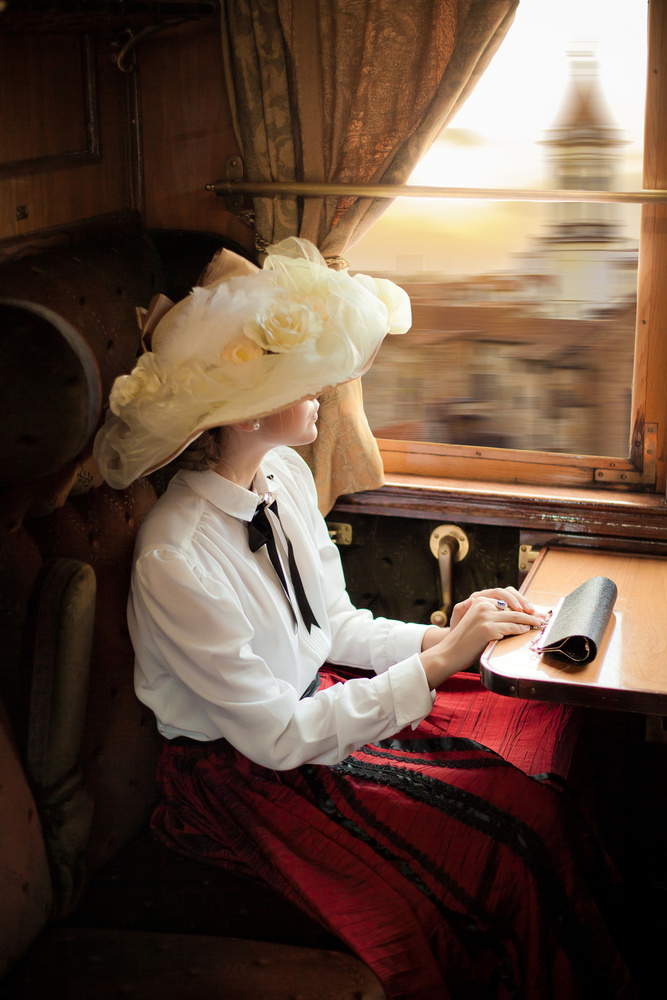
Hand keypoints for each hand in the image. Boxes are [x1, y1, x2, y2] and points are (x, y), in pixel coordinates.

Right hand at [419, 594, 544, 688]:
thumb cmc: (464, 641)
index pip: (507, 598)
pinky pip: (512, 628)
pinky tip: (527, 631)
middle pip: (514, 606)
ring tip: (539, 624)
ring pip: (516, 616)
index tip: (532, 610)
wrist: (449, 653)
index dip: (522, 603)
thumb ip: (491, 616)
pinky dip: (521, 630)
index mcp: (479, 600)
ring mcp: (486, 616)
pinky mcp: (488, 629)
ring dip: (530, 621)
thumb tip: (514, 617)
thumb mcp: (476, 622)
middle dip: (530, 612)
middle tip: (542, 617)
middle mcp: (483, 605)